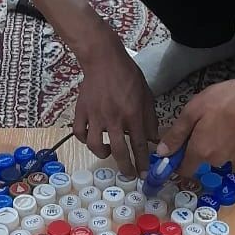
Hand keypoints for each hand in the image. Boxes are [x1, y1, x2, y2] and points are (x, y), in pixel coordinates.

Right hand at [73, 37, 158, 174]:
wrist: (103, 59)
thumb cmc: (128, 75)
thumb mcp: (146, 95)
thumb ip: (150, 119)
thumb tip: (154, 139)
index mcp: (132, 114)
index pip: (139, 145)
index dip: (143, 162)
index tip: (144, 174)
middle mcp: (114, 119)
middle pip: (119, 151)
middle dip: (125, 167)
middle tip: (129, 174)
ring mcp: (95, 116)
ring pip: (94, 145)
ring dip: (103, 153)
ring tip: (108, 152)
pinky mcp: (81, 112)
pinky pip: (79, 133)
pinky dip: (85, 139)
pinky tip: (91, 138)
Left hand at [156, 75, 234, 176]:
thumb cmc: (221, 100)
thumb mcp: (191, 113)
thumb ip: (175, 135)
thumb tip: (162, 153)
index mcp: (200, 153)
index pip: (182, 170)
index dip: (175, 161)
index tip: (174, 148)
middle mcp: (214, 161)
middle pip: (194, 161)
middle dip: (190, 148)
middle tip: (194, 125)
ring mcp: (228, 157)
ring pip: (207, 155)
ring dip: (204, 143)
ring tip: (209, 121)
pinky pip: (219, 150)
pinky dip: (216, 141)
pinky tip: (220, 124)